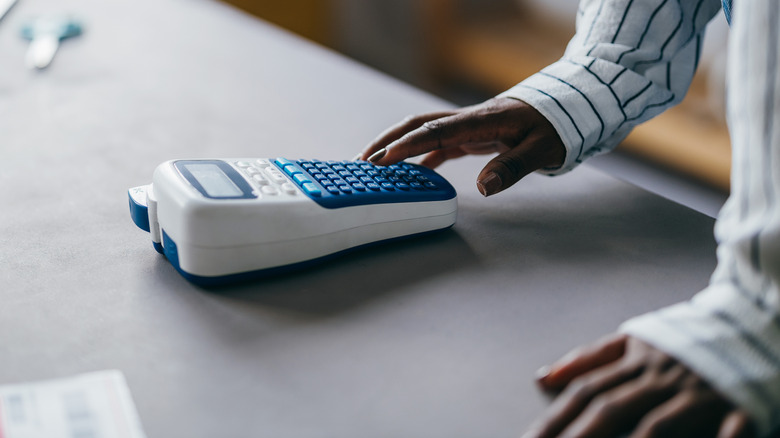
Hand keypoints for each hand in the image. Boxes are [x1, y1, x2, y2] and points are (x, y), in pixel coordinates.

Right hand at [357, 97, 565, 195]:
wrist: (563, 109)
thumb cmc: (553, 128)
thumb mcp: (541, 149)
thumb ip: (513, 167)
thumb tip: (486, 187)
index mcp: (481, 120)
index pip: (435, 130)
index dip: (408, 144)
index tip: (384, 159)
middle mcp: (466, 119)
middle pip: (416, 124)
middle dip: (386, 141)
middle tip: (361, 163)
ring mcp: (465, 126)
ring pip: (420, 131)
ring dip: (395, 146)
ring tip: (372, 167)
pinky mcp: (468, 135)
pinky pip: (435, 143)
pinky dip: (418, 156)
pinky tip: (410, 175)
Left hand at [523, 334, 755, 437]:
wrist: (747, 320)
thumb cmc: (681, 340)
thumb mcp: (633, 340)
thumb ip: (589, 359)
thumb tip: (542, 378)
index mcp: (636, 358)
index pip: (586, 390)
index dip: (556, 417)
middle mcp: (660, 374)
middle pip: (610, 408)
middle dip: (577, 436)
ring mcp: (697, 391)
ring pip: (656, 425)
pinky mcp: (737, 404)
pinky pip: (727, 431)